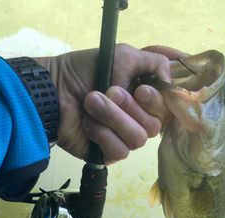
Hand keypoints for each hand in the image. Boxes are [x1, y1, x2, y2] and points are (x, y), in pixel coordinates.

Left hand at [34, 44, 171, 164]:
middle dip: (129, 108)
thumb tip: (170, 81)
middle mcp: (136, 120)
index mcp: (143, 99)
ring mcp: (122, 138)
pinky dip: (102, 134)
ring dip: (113, 118)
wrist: (53, 91)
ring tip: (91, 102)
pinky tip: (87, 123)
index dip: (157, 102)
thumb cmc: (84, 71)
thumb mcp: (123, 56)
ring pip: (138, 139)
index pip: (167, 110)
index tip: (140, 89)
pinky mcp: (108, 154)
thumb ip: (154, 63)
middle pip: (154, 126)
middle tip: (108, 91)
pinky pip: (120, 150)